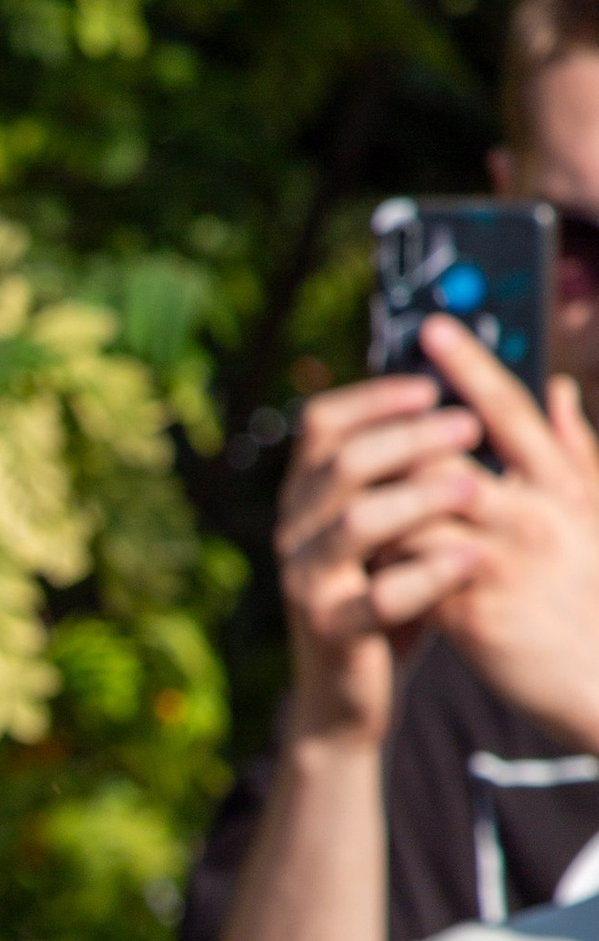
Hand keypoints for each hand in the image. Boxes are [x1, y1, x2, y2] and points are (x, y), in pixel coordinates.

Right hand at [271, 373, 484, 743]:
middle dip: (409, 437)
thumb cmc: (385, 598)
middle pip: (341, 463)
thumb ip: (410, 478)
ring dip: (421, 497)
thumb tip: (464, 407)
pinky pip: (377, 598)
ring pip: (356, 523)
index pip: (320, 426)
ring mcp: (305, 582)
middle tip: (470, 424)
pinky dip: (429, 574)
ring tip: (476, 487)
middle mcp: (294, 531)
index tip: (430, 386)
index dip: (371, 398)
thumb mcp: (394, 531)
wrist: (346, 696)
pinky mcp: (330, 631)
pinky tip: (472, 556)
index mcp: (305, 497)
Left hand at [398, 319, 598, 750]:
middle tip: (367, 424)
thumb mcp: (595, 513)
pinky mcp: (470, 615)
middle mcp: (532, 517)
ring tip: (364, 497)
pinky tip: (370, 554)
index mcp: (563, 485)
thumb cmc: (593, 590)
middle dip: (401, 437)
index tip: (432, 325)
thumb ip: (574, 450)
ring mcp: (499, 565)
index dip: (470, 363)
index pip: (510, 409)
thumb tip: (559, 390)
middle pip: (446, 454)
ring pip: (416, 511)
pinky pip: (406, 572)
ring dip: (384, 502)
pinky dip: (385, 558)